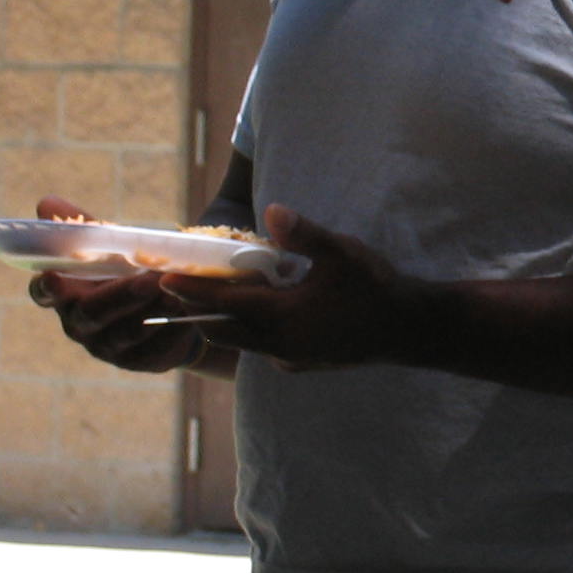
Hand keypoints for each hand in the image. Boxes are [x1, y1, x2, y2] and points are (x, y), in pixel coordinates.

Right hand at [26, 195, 206, 374]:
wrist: (166, 310)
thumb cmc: (125, 274)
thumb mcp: (106, 249)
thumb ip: (82, 229)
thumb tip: (46, 201)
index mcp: (65, 295)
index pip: (43, 294)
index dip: (46, 287)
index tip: (53, 276)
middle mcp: (81, 324)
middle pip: (92, 313)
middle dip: (119, 296)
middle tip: (147, 280)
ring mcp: (110, 347)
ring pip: (128, 332)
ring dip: (151, 311)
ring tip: (174, 293)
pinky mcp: (142, 360)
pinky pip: (156, 346)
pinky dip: (172, 329)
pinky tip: (189, 312)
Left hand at [166, 204, 428, 371]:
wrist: (410, 329)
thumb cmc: (377, 287)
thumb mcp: (343, 252)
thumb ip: (304, 234)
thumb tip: (272, 209)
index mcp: (282, 317)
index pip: (224, 302)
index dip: (192, 290)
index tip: (162, 278)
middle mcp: (279, 344)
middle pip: (222, 329)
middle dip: (196, 309)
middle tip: (171, 290)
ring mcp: (291, 357)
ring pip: (242, 341)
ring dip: (222, 321)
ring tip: (206, 299)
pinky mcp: (303, 362)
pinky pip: (263, 348)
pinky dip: (249, 331)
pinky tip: (254, 315)